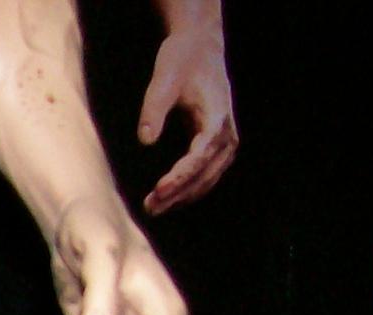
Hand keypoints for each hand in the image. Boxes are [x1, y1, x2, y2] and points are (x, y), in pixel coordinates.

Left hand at [138, 26, 237, 214]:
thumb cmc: (180, 61)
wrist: (199, 48)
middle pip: (205, 173)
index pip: (200, 156)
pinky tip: (167, 199)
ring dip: (182, 196)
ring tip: (154, 208)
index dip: (180, 176)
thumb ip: (153, 110)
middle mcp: (227, 133)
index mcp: (217, 117)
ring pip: (207, 179)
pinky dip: (189, 189)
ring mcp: (225, 141)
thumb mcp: (163, 80)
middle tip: (149, 207)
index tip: (158, 191)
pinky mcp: (218, 145)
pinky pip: (206, 175)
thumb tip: (145, 140)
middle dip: (178, 193)